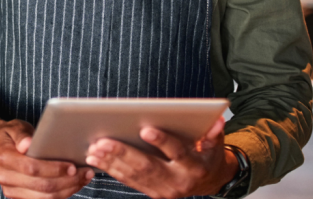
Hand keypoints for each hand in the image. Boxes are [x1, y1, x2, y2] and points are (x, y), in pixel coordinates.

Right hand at [0, 117, 94, 198]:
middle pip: (41, 186)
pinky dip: (61, 194)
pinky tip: (73, 185)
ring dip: (67, 190)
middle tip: (85, 173)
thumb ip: (22, 135)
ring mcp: (11, 190)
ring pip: (44, 197)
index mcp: (3, 158)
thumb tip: (27, 144)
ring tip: (83, 179)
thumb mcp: (15, 128)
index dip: (54, 169)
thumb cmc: (10, 135)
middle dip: (67, 181)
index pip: (32, 168)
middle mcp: (4, 177)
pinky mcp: (18, 197)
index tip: (72, 166)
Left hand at [85, 117, 238, 198]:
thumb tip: (217, 120)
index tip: (145, 129)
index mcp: (194, 166)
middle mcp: (178, 181)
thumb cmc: (207, 155)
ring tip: (94, 149)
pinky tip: (96, 160)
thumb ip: (213, 133)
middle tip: (103, 141)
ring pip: (134, 175)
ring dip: (111, 162)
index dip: (162, 141)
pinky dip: (111, 170)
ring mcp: (164, 190)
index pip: (177, 152)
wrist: (209, 181)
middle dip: (124, 153)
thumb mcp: (215, 144)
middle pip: (148, 167)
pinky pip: (130, 181)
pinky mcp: (153, 193)